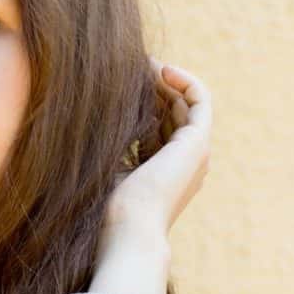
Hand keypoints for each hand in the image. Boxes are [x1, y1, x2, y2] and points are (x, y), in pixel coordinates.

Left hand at [105, 59, 212, 239]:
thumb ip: (113, 144)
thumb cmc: (109, 210)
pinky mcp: (198, 142)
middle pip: (173, 111)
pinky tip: (161, 69)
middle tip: (129, 66)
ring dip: (165, 80)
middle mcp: (185, 161)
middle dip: (152, 86)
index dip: (142, 101)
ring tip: (141, 64)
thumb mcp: (110, 168)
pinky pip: (200, 99)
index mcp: (164, 171)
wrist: (128, 230)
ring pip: (185, 103)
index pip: (158, 125)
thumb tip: (93, 116)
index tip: (117, 84)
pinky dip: (184, 80)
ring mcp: (195, 152)